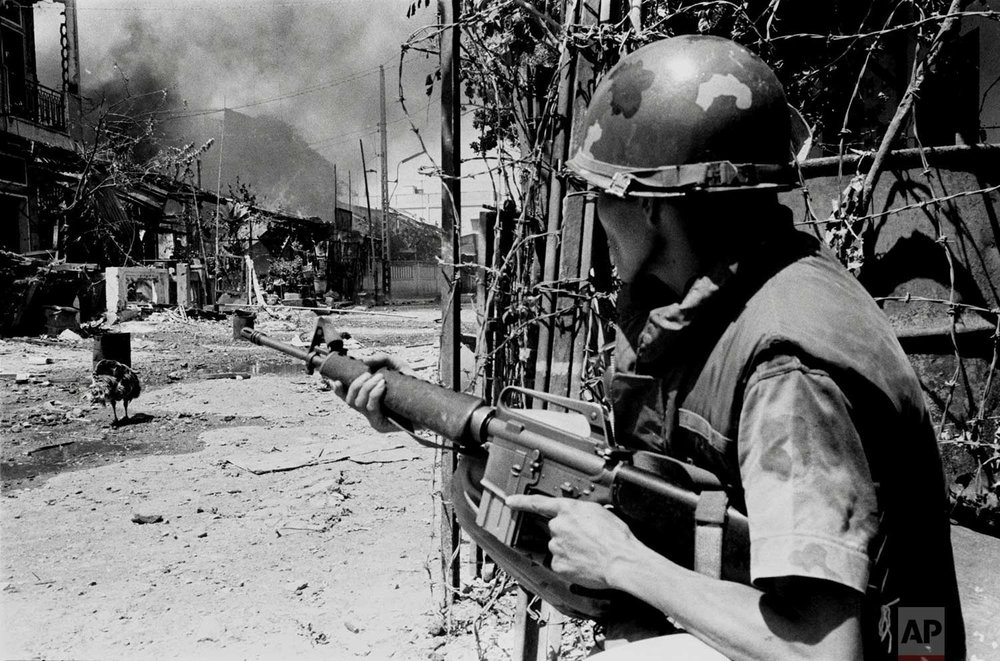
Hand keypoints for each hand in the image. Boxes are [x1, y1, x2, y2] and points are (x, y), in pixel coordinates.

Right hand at [331, 354, 408, 432]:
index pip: (347, 397)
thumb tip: (363, 361)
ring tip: (380, 378)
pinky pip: (371, 409)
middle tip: (369, 374)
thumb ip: (381, 359)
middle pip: (350, 400)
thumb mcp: (397, 366)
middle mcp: (368, 411)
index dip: (338, 391)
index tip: (336, 381)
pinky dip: (374, 395)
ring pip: (358, 404)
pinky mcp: (381, 425)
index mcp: (368, 399)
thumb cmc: (412, 383)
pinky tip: (382, 386)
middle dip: (356, 384)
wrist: (429, 401)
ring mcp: (374, 420)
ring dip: (366, 388)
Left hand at [505, 495, 641, 590]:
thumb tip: (578, 516)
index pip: (539, 503)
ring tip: (590, 553)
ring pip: (558, 546)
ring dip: (570, 549)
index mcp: (568, 510)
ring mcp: (556, 546)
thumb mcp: (600, 512)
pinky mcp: (558, 565)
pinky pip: (560, 562)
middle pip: (555, 528)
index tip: (510, 501)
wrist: (621, 561)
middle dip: (567, 533)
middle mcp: (559, 526)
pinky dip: (570, 564)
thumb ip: (581, 511)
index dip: (522, 501)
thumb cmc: (616, 538)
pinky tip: (585, 563)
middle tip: (587, 540)